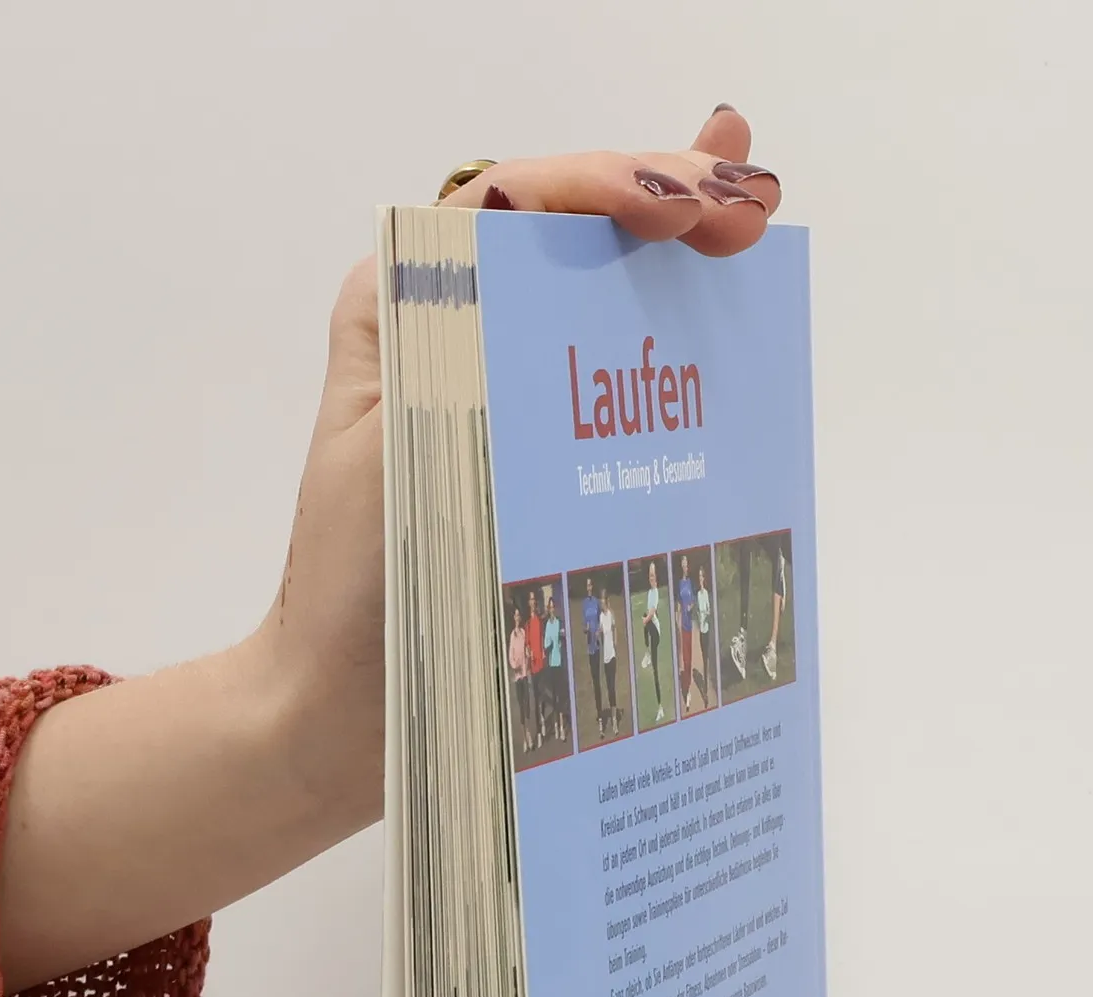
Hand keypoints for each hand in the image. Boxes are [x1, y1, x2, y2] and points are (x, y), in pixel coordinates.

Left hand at [246, 107, 782, 844]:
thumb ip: (463, 341)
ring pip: (596, 305)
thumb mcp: (405, 447)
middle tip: (751, 206)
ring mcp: (496, 399)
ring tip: (749, 231)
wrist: (340, 714)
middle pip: (571, 240)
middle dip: (666, 205)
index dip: (613, 185)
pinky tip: (726, 337)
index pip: (520, 204)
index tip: (686, 203)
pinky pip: (604, 395)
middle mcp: (452, 338)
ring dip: (677, 269)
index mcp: (407, 309)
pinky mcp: (527, 462)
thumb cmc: (354, 593)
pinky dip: (666, 364)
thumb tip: (545, 234)